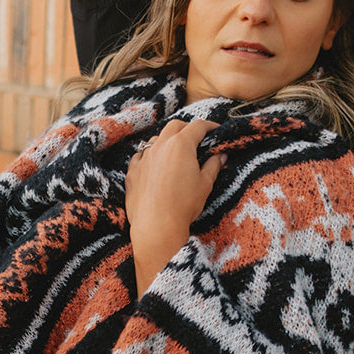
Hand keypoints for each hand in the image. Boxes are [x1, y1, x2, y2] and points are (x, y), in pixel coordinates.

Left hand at [126, 119, 222, 295]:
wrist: (156, 227)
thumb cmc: (183, 206)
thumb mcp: (205, 184)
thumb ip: (213, 165)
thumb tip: (220, 156)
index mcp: (181, 145)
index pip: (198, 126)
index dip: (210, 126)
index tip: (216, 131)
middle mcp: (160, 146)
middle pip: (175, 126)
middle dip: (187, 128)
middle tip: (196, 139)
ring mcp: (143, 158)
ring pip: (156, 139)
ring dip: (167, 141)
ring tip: (175, 153)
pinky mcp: (132, 172)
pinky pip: (140, 156)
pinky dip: (149, 156)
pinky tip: (155, 165)